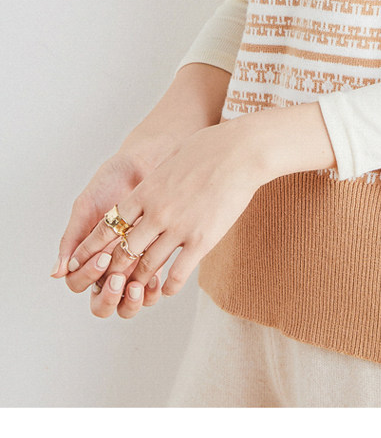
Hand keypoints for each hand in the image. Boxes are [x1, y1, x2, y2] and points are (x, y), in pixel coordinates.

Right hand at [51, 147, 169, 316]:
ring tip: (138, 285)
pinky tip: (157, 279)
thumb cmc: (113, 180)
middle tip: (119, 281)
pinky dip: (152, 292)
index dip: (87, 276)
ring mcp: (132, 267)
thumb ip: (73, 237)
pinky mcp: (156, 262)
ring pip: (127, 305)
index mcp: (87, 254)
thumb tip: (56, 272)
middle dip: (108, 298)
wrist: (148, 162)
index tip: (102, 258)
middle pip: (102, 303)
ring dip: (130, 301)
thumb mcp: (88, 206)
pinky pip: (152, 292)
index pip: (78, 282)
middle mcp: (108, 266)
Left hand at [62, 117, 265, 317]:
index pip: (109, 226)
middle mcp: (156, 213)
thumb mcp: (170, 160)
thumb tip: (149, 183)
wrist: (240, 152)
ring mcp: (178, 228)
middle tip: (112, 280)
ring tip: (137, 289)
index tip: (83, 259)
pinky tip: (165, 288)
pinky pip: (176, 274)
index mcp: (146, 192)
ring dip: (139, 281)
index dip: (94, 246)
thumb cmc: (209, 149)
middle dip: (114, 269)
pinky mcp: (201, 240)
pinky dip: (167, 286)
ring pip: (147, 266)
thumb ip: (155, 180)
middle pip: (123, 251)